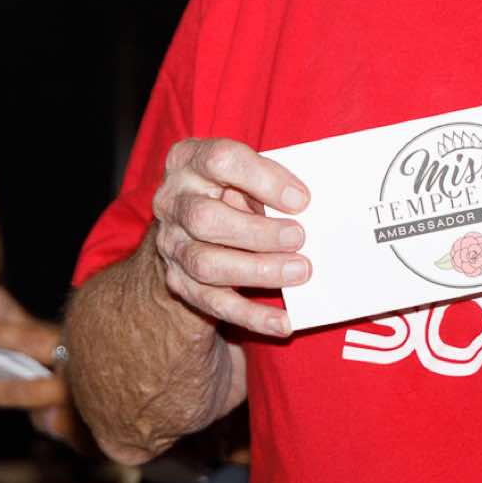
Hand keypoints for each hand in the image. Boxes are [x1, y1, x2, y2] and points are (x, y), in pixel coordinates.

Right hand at [151, 138, 310, 337]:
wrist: (188, 228)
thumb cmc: (231, 190)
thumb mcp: (243, 174)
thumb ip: (266, 182)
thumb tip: (309, 206)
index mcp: (188, 160)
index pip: (220, 161)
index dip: (263, 178)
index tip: (301, 199)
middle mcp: (172, 202)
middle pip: (204, 219)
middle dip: (257, 232)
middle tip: (299, 237)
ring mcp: (171, 245)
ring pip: (207, 264)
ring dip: (258, 270)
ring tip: (300, 271)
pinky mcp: (180, 282)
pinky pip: (215, 304)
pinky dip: (252, 315)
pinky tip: (283, 322)